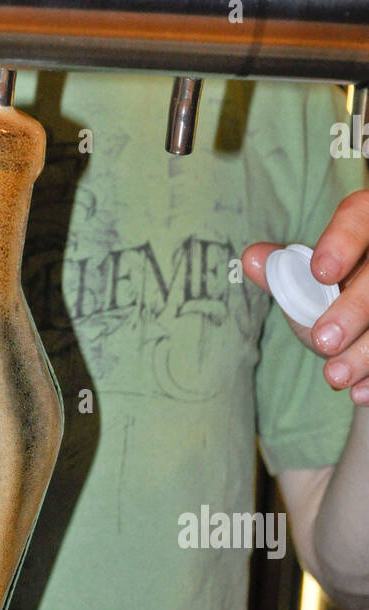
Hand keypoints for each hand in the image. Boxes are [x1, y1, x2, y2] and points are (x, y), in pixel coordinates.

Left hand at [243, 191, 368, 403]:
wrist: (364, 337)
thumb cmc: (338, 300)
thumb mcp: (310, 287)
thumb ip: (284, 274)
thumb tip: (253, 258)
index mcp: (368, 222)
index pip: (359, 215)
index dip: (342, 241)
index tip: (320, 273)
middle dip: (357, 307)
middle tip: (324, 341)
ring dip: (368, 350)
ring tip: (335, 376)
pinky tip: (362, 393)